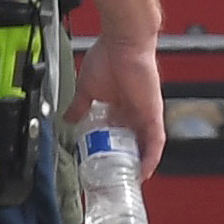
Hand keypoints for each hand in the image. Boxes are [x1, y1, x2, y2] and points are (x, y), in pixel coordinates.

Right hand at [79, 38, 166, 174]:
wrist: (123, 42)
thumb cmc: (108, 57)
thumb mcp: (86, 89)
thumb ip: (79, 106)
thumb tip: (67, 118)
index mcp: (118, 107)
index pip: (117, 136)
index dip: (111, 152)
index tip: (102, 166)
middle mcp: (134, 113)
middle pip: (133, 144)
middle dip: (125, 163)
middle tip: (115, 180)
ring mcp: (145, 114)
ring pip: (146, 146)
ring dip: (139, 165)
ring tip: (130, 181)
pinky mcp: (153, 113)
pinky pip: (156, 141)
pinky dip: (151, 157)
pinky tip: (144, 171)